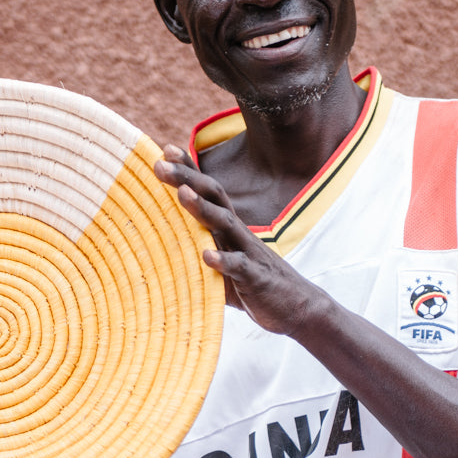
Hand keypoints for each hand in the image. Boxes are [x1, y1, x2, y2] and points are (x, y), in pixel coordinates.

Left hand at [154, 145, 326, 335]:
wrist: (298, 307)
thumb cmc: (253, 284)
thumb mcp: (222, 262)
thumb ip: (199, 250)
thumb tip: (163, 248)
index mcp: (228, 228)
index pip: (208, 191)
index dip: (189, 169)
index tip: (165, 149)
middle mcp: (238, 233)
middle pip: (214, 197)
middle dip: (188, 178)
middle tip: (160, 163)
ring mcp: (249, 253)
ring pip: (225, 224)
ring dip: (203, 208)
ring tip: (182, 193)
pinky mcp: (256, 278)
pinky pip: (239, 267)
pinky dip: (223, 260)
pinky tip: (207, 256)